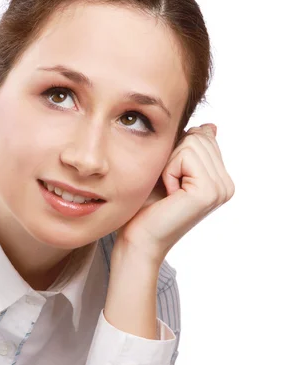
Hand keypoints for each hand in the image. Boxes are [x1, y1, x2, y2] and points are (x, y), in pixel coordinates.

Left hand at [113, 123, 234, 263]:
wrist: (138, 238)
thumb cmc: (147, 206)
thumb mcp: (169, 168)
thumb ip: (191, 148)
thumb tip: (210, 126)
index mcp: (221, 179)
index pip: (203, 136)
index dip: (177, 151)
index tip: (171, 181)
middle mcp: (226, 185)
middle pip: (198, 136)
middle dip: (174, 156)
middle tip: (167, 187)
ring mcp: (221, 189)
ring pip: (192, 142)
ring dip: (169, 164)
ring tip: (168, 191)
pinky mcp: (209, 191)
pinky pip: (186, 155)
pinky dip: (169, 170)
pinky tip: (169, 194)